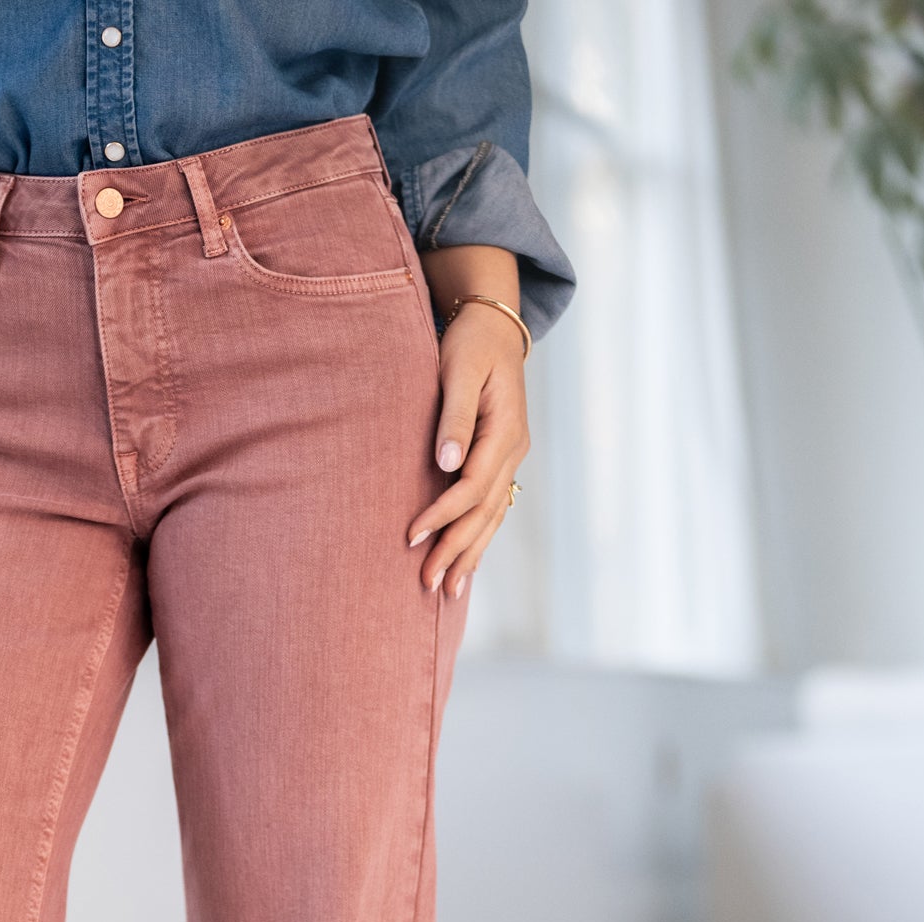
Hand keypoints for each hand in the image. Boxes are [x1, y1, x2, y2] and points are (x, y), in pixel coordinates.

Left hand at [408, 248, 529, 599]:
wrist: (493, 328)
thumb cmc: (471, 344)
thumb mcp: (459, 370)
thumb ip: (454, 417)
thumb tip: (446, 462)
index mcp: (504, 432)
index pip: (470, 487)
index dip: (442, 515)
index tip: (411, 537)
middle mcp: (513, 452)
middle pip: (483, 513)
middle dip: (455, 550)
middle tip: (427, 585)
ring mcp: (510, 459)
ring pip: (491, 517)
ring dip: (469, 555)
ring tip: (448, 591)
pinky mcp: (500, 462)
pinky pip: (492, 509)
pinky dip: (479, 539)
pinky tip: (467, 564)